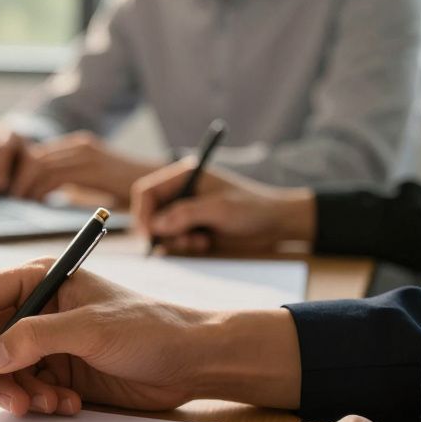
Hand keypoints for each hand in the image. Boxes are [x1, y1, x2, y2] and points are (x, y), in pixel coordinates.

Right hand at [0, 260, 301, 415]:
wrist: (192, 361)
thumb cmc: (151, 328)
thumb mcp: (91, 329)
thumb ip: (36, 338)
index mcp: (39, 279)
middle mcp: (35, 309)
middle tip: (18, 402)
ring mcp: (45, 343)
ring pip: (3, 374)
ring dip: (22, 394)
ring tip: (54, 402)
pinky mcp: (57, 371)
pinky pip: (27, 391)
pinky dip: (40, 403)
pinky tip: (69, 403)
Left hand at [10, 132, 157, 205]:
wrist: (159, 184)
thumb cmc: (125, 191)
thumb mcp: (91, 185)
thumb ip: (69, 184)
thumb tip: (39, 194)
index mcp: (76, 147)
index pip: (35, 153)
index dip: (20, 173)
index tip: (16, 192)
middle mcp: (78, 145)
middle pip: (32, 156)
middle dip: (18, 179)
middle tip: (14, 200)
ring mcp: (86, 152)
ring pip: (39, 164)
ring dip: (26, 185)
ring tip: (24, 203)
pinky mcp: (92, 165)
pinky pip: (53, 174)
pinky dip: (40, 189)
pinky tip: (40, 202)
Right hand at [131, 161, 316, 253]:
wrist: (276, 223)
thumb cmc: (251, 208)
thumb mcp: (219, 209)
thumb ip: (186, 215)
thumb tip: (156, 226)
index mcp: (184, 176)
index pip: (147, 191)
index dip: (144, 212)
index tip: (149, 234)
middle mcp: (181, 192)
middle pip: (150, 212)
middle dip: (161, 231)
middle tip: (180, 242)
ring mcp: (186, 210)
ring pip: (160, 229)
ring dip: (175, 240)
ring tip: (199, 242)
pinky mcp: (192, 227)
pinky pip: (173, 239)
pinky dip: (183, 245)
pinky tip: (203, 243)